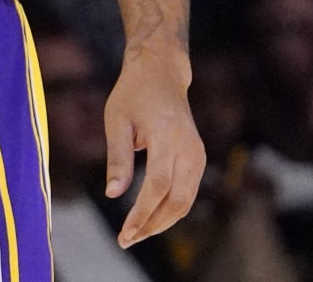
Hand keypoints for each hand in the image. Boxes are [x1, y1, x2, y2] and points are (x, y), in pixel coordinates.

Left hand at [104, 51, 204, 246]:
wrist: (161, 73)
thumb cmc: (133, 93)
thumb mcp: (116, 119)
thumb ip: (117, 158)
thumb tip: (114, 195)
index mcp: (167, 135)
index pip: (158, 186)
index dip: (142, 213)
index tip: (125, 232)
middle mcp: (188, 147)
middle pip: (177, 200)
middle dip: (152, 225)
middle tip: (126, 240)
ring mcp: (198, 153)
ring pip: (185, 201)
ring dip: (162, 222)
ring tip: (135, 233)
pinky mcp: (198, 157)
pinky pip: (187, 192)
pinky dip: (170, 209)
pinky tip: (149, 218)